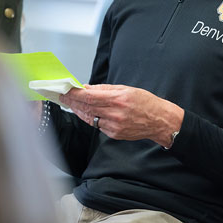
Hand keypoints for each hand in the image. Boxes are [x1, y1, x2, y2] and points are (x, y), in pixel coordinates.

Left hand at [59, 84, 183, 147]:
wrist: (159, 121)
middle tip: (63, 97)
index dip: (74, 94)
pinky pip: (98, 125)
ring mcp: (114, 126)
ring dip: (79, 110)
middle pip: (86, 107)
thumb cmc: (146, 103)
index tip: (66, 90)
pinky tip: (88, 113)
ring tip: (72, 104)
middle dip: (72, 101)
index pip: (89, 96)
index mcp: (118, 99)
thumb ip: (105, 89)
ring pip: (90, 118)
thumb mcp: (127, 89)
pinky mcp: (114, 134)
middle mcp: (115, 113)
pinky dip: (92, 118)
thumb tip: (87, 88)